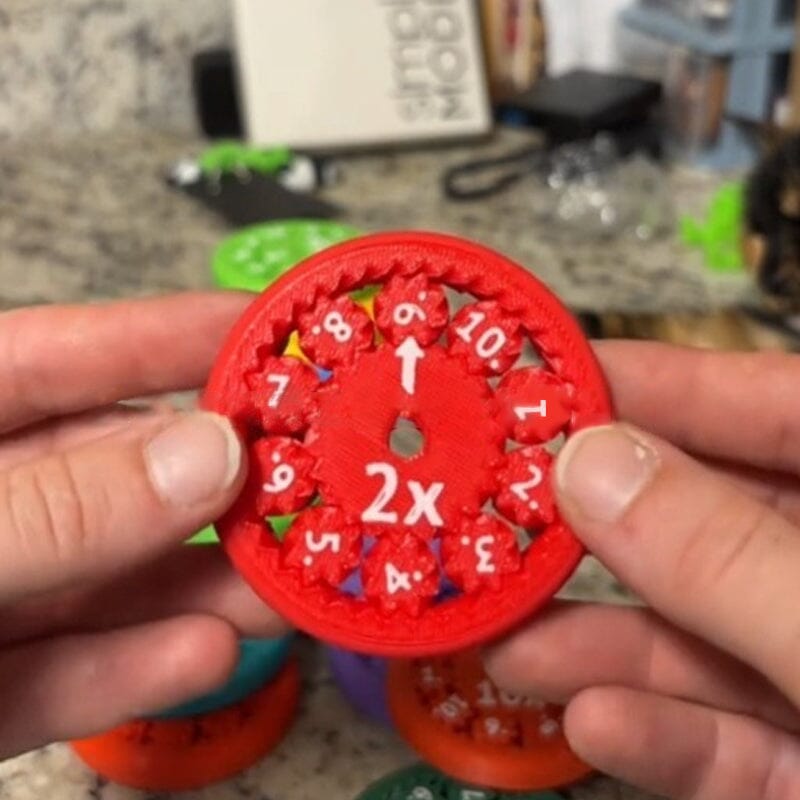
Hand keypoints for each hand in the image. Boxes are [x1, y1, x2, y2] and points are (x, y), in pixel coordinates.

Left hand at [0, 293, 282, 760]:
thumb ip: (64, 506)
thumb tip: (210, 455)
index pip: (68, 357)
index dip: (175, 335)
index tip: (274, 333)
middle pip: (115, 476)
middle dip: (217, 480)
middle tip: (312, 475)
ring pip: (110, 581)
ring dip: (203, 583)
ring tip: (287, 581)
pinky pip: (68, 672)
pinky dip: (137, 666)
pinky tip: (208, 651)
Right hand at [486, 341, 799, 799]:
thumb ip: (726, 555)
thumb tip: (590, 465)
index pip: (779, 409)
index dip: (667, 384)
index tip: (553, 382)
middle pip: (719, 528)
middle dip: (606, 529)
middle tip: (499, 510)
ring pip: (711, 640)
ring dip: (609, 643)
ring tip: (506, 639)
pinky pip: (737, 740)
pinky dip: (666, 734)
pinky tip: (592, 722)